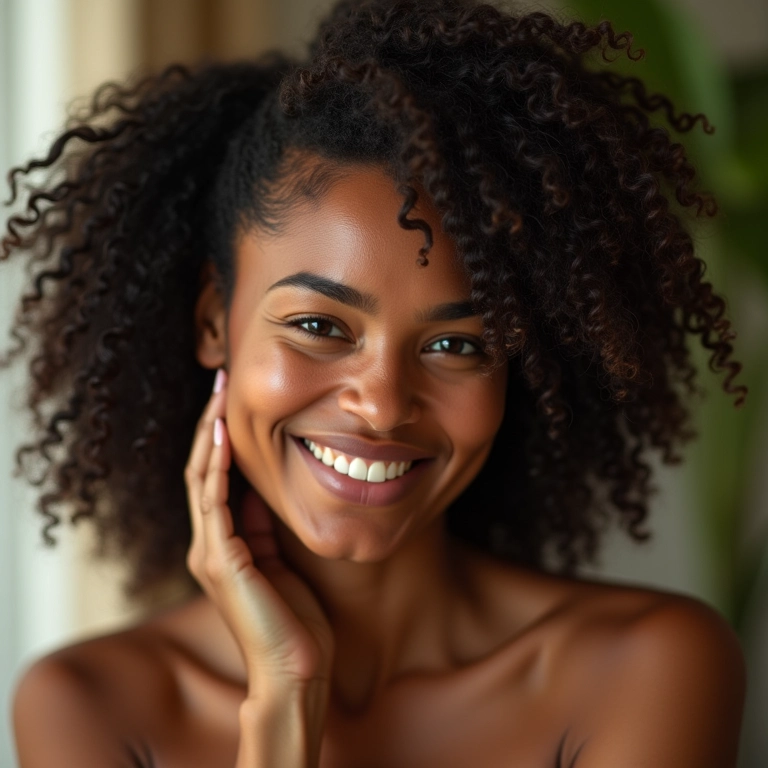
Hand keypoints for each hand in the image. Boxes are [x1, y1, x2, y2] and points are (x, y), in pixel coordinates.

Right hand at [184, 369, 334, 695]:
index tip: (232, 398)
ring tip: (219, 394)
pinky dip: (216, 466)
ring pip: (201, 478)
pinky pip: (214, 502)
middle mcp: (207, 543)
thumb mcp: (280, 557)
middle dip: (210, 422)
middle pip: (201, 468)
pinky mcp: (221, 560)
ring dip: (210, 433)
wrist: (296, 668)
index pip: (214, 476)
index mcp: (222, 543)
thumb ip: (264, 524)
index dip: (221, 435)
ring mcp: (209, 551)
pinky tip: (222, 434)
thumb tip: (262, 485)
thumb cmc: (295, 618)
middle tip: (222, 380)